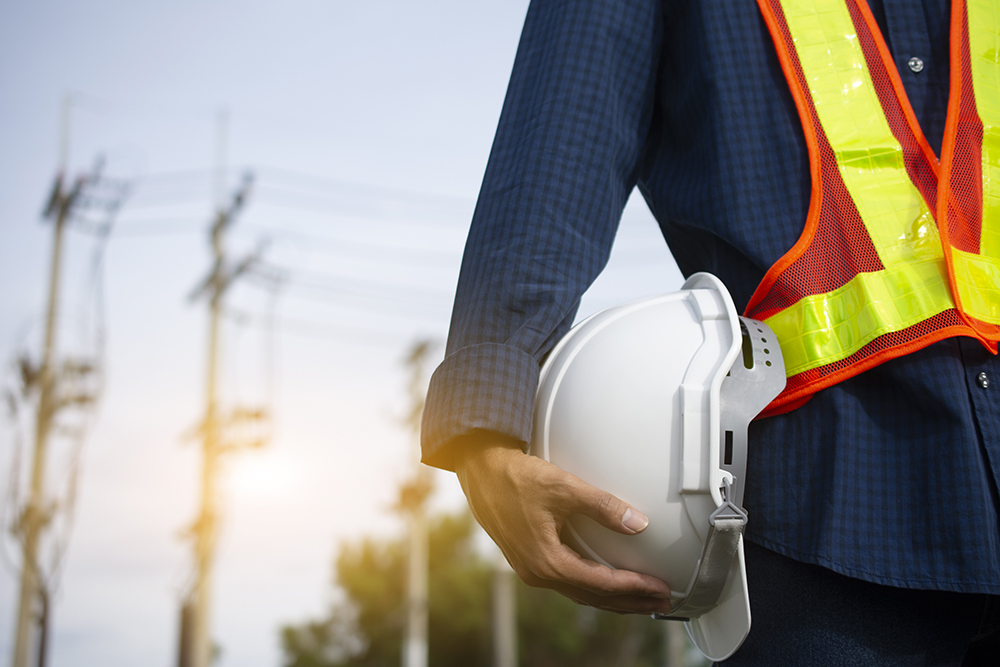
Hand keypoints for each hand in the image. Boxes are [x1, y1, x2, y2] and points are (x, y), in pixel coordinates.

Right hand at [453, 434, 671, 613]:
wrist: (480, 471)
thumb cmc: (516, 477)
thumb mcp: (563, 487)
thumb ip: (603, 506)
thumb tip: (639, 523)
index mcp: (546, 561)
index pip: (600, 584)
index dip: (634, 588)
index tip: (660, 588)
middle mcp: (537, 573)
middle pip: (593, 597)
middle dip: (630, 601)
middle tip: (662, 602)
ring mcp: (531, 569)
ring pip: (580, 593)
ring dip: (613, 597)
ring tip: (643, 598)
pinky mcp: (529, 559)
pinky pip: (568, 582)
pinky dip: (593, 586)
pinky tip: (607, 582)